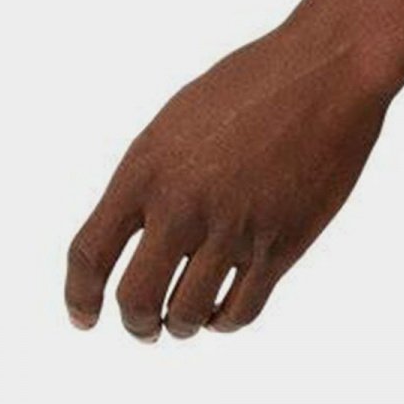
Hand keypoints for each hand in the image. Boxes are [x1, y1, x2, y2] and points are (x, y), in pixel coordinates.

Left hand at [65, 17, 388, 338]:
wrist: (324, 75)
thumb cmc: (250, 88)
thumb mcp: (177, 125)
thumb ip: (151, 180)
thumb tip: (140, 238)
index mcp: (145, 170)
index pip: (90, 253)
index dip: (78, 295)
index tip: (82, 318)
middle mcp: (183, 206)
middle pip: (136, 297)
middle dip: (135, 324)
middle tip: (142, 328)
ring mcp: (233, 230)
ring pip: (189, 314)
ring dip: (181, 326)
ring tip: (184, 322)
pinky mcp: (280, 247)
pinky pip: (241, 310)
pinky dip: (225, 322)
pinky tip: (222, 314)